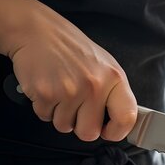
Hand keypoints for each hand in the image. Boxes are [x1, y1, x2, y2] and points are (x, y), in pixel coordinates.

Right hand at [0, 0, 136, 141]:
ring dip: (61, 116)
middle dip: (81, 127)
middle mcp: (94, 85)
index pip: (127, 117)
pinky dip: (45, 107)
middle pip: (90, 133)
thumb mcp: (105, 66)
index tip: (110, 132)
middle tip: (78, 110)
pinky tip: (49, 88)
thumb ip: (114, 93)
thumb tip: (121, 122)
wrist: (37, 31)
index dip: (118, 132)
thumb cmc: (72, 49)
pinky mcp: (45, 93)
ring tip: (62, 93)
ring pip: (65, 127)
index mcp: (114, 78)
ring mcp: (69, 91)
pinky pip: (45, 117)